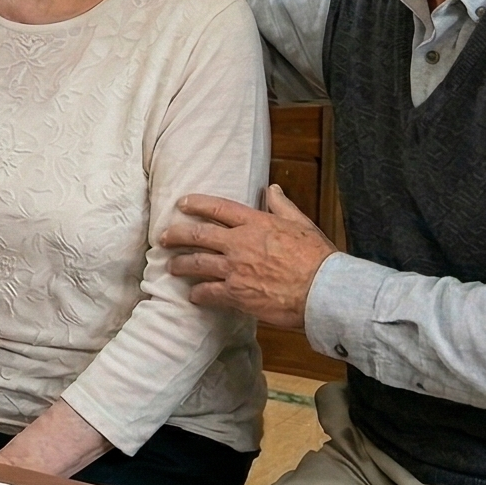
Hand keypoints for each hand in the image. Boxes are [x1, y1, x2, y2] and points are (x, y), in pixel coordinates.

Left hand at [160, 185, 336, 329]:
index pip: (218, 207)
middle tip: (163, 237)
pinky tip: (193, 295)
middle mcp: (240, 243)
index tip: (182, 203)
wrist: (322, 291)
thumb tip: (272, 189)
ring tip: (171, 266)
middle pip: (198, 234)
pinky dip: (198, 293)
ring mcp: (235, 268)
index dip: (197, 203)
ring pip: (196, 263)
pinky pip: (208, 292)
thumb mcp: (301, 225)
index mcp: (256, 223)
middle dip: (176, 234)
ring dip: (180, 264)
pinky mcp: (236, 293)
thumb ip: (282, 206)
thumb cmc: (317, 258)